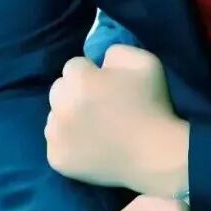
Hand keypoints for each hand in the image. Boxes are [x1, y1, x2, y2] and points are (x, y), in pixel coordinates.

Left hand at [45, 44, 188, 194]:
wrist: (156, 156)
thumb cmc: (153, 105)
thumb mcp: (144, 62)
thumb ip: (116, 52)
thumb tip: (98, 59)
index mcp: (80, 80)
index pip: (74, 65)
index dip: (91, 72)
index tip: (107, 83)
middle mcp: (61, 106)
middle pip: (58, 89)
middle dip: (74, 91)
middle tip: (98, 104)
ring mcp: (56, 135)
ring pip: (54, 115)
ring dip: (68, 116)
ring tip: (94, 126)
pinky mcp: (57, 158)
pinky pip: (54, 142)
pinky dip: (67, 141)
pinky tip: (90, 144)